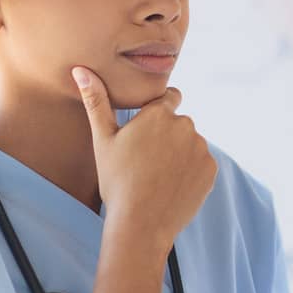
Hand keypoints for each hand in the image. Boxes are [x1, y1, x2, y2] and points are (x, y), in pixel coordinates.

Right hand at [73, 67, 216, 247]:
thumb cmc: (116, 181)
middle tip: (147, 160)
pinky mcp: (211, 169)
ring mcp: (201, 148)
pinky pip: (201, 164)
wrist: (141, 224)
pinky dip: (190, 172)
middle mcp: (185, 125)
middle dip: (168, 136)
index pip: (170, 97)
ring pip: (191, 144)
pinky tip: (172, 186)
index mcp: (159, 114)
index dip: (159, 111)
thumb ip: (96, 102)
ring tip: (158, 176)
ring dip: (180, 154)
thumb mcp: (103, 140)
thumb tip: (81, 69)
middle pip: (179, 124)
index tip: (148, 129)